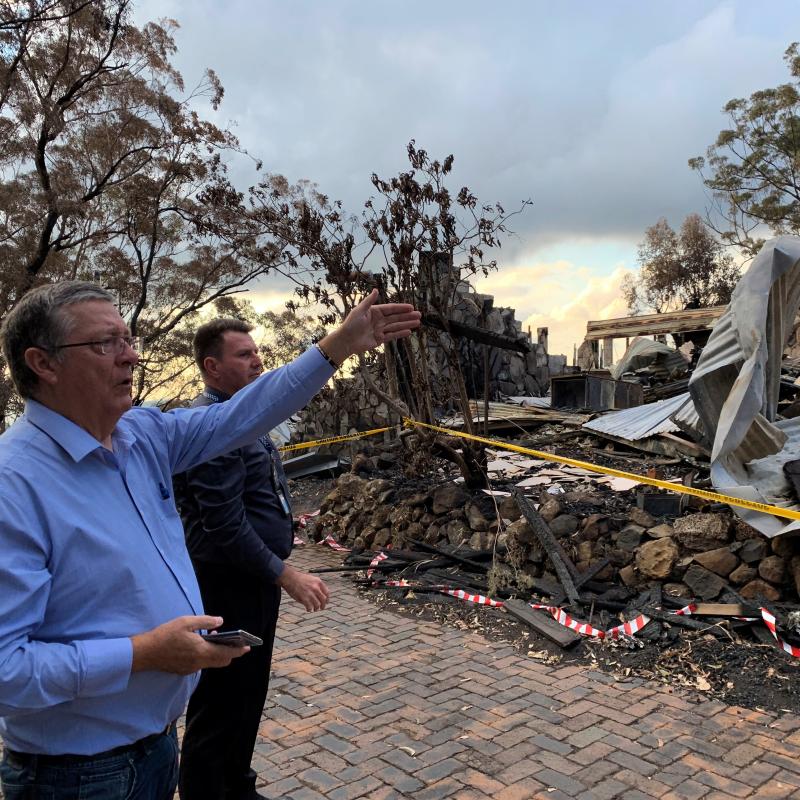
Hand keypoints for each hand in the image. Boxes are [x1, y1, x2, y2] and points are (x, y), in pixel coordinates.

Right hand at [130, 615, 248, 674]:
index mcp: (201, 651)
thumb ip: (205, 621)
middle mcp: (198, 662)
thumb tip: (220, 621)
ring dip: (217, 653)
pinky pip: (201, 664)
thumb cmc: (165, 635)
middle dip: (230, 653)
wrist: (145, 653)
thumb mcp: (186, 622)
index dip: (238, 650)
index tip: (247, 647)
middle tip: (235, 643)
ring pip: (211, 663)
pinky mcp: (184, 670)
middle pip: (221, 661)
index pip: (226, 653)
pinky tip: (200, 644)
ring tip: (214, 638)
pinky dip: (206, 655)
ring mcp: (191, 668)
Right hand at [276, 564, 329, 610]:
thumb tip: (319, 594)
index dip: (327, 598)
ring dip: (316, 608)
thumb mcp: (311, 579)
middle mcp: (316, 588)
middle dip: (323, 605)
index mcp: (318, 582)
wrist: (290, 578)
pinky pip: (310, 607)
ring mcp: (310, 593)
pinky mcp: (304, 598)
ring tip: (315, 609)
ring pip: (317, 604)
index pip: (327, 592)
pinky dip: (309, 609)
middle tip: (322, 608)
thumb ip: (316, 586)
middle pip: (323, 599)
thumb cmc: (299, 578)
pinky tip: (308, 610)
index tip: (326, 601)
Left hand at [320, 289, 420, 364]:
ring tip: (418, 322)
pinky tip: (409, 331)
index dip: (401, 308)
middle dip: (407, 316)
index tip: (411, 307)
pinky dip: (400, 333)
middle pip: (396, 318)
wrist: (346, 341)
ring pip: (396, 326)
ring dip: (407, 324)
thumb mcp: (359, 310)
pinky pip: (392, 336)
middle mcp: (379, 320)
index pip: (391, 309)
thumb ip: (369, 301)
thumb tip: (376, 289)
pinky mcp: (379, 339)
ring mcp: (380, 330)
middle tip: (419, 314)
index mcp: (375, 311)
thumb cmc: (350, 324)